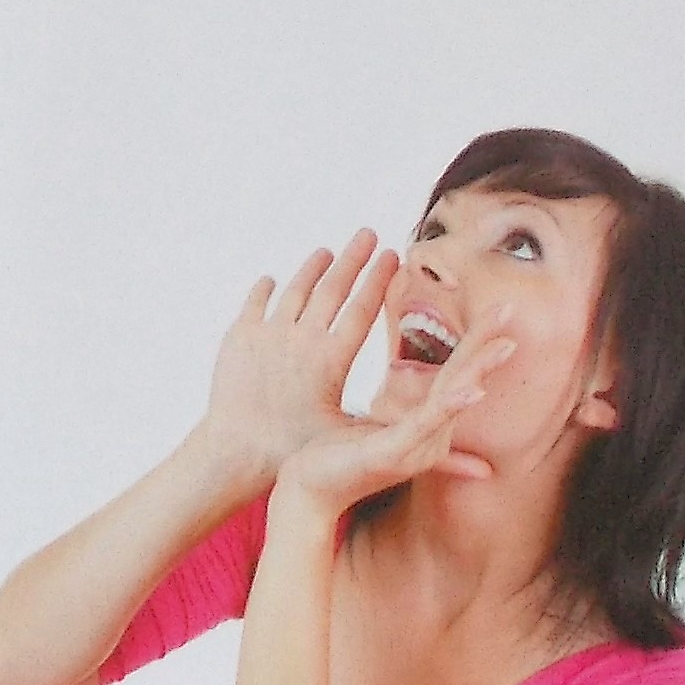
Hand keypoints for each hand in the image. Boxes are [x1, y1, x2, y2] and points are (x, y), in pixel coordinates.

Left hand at [194, 234, 394, 494]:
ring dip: (312, 268)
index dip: (379, 278)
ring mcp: (268, 333)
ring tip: (326, 252)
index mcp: (331, 358)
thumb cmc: (292, 450)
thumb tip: (451, 445)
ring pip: (294, 289)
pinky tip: (273, 280)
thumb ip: (391, 429)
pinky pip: (255, 303)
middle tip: (367, 234)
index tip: (391, 255)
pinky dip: (266, 288)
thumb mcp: (344, 435)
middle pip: (332, 287)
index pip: (362, 307)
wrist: (233, 451)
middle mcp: (301, 337)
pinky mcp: (239, 337)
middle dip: (353, 257)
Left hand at [272, 328, 516, 518]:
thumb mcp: (377, 432)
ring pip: (451, 399)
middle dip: (486, 346)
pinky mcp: (392, 454)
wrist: (306, 495)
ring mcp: (413, 448)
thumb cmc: (335, 461)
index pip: (454, 375)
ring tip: (503, 344)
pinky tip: (471, 390)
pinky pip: (424, 424)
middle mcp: (427, 439)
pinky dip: (450, 407)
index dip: (476, 343)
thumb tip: (416, 403)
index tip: (498, 311)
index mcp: (422, 428)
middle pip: (461, 381)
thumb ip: (404, 413)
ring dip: (478, 370)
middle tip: (509, 309)